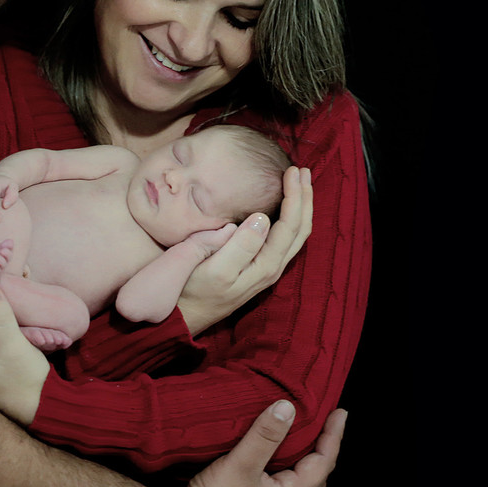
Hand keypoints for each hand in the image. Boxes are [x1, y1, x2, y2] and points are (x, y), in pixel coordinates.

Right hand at [172, 402, 346, 486]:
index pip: (324, 462)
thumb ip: (265, 435)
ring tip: (317, 444)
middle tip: (330, 422)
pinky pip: (284, 482)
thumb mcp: (241, 464)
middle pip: (318, 473)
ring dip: (311, 459)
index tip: (339, 413)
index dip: (333, 436)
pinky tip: (285, 468)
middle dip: (327, 447)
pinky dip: (292, 469)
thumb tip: (288, 408)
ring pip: (301, 479)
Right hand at [178, 166, 312, 334]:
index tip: (292, 171)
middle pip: (300, 229)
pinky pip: (284, 240)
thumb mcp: (215, 269)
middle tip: (303, 170)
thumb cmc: (193, 289)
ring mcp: (267, 269)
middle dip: (304, 197)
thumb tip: (262, 218)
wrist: (183, 316)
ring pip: (295, 235)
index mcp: (266, 265)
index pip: (290, 225)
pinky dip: (290, 218)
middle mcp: (272, 268)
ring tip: (300, 183)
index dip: (295, 196)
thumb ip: (241, 246)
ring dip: (300, 207)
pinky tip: (284, 207)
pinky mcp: (258, 268)